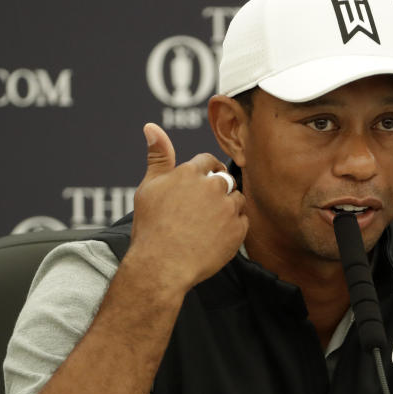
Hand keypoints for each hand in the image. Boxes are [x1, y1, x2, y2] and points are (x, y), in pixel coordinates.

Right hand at [126, 122, 247, 291]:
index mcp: (191, 173)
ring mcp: (228, 209)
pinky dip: (233, 228)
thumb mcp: (149, 188)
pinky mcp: (238, 230)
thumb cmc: (151, 228)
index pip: (208, 161)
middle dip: (216, 191)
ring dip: (227, 208)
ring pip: (237, 199)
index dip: (204, 173)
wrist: (162, 267)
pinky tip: (215, 238)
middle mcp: (213, 186)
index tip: (199, 187)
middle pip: (224, 179)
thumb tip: (151, 126)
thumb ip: (157, 156)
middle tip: (201, 211)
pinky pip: (243, 221)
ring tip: (208, 225)